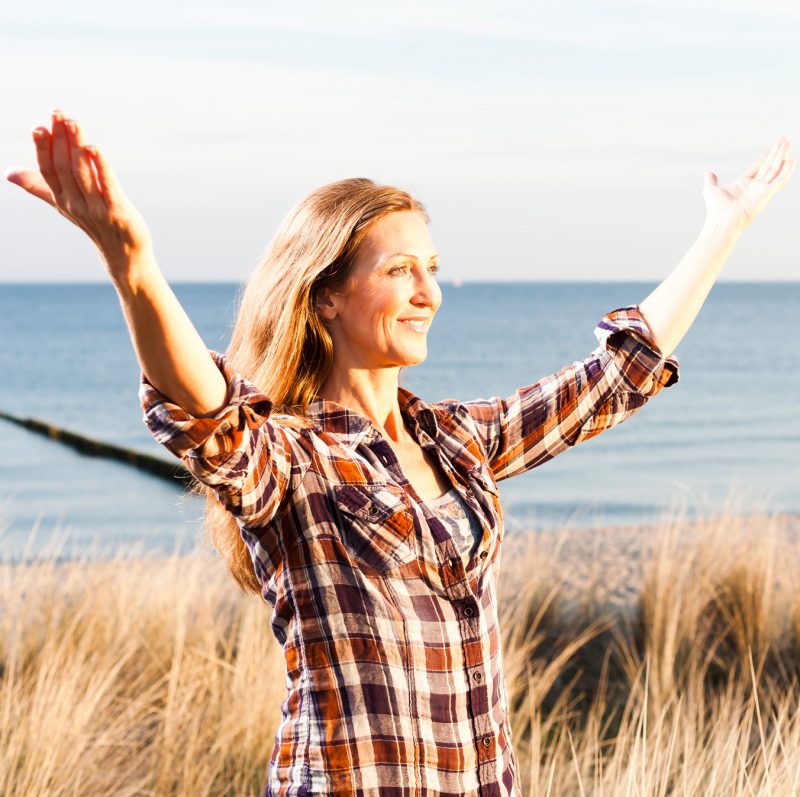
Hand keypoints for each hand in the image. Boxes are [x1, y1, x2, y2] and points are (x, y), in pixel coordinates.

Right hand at [4, 109, 154, 281]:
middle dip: (60, 138)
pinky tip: (95, 148)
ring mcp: (96, 208)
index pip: (48, 170)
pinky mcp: (117, 211)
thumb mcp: (64, 204)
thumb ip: (39, 186)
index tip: (39, 126)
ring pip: (82, 173)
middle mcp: (75, 203)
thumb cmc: (96, 225)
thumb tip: (8, 173)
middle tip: (58, 113)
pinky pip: (108, 186)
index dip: (43, 148)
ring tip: (74, 123)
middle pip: (64, 166)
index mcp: (62, 199)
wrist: (125, 255)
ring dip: (77, 146)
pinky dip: (101, 166)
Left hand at [702, 136, 795, 231]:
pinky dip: (787, 169)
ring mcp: (762, 189)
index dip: (764, 158)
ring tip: (788, 142)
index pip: (756, 167)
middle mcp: (754, 186)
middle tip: (784, 139)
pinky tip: (792, 159)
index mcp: (742, 184)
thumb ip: (711, 180)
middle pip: (768, 165)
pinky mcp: (767, 193)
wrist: (723, 220)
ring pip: (775, 168)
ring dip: (782, 155)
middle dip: (776, 152)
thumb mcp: (710, 190)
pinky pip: (780, 179)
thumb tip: (707, 173)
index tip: (770, 148)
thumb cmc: (716, 209)